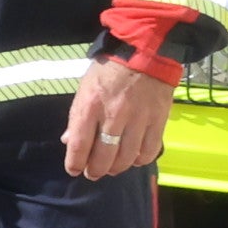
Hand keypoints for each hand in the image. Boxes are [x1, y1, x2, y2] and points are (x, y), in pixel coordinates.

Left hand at [61, 54, 173, 180]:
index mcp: (90, 106)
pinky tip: (134, 159)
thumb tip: (69, 142)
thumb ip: (77, 117)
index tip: (73, 170)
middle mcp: (114, 115)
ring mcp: (139, 119)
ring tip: (112, 169)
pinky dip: (140, 160)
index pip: (80, 144)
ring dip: (117, 168)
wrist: (144, 53)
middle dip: (95, 170)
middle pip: (104, 156)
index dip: (75, 162)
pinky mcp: (158, 120)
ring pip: (127, 157)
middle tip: (93, 173)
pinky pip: (150, 150)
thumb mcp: (84, 89)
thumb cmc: (108, 71)